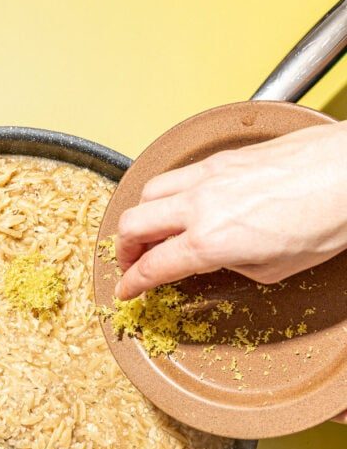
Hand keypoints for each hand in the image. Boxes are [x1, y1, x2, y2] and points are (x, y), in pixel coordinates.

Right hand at [114, 121, 346, 300]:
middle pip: (133, 224)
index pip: (152, 267)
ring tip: (151, 231)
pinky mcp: (224, 157)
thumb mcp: (274, 269)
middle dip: (124, 249)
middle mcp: (200, 205)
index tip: (126, 291)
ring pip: (149, 192)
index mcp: (209, 242)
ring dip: (141, 216)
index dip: (132, 284)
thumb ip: (232, 267)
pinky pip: (177, 175)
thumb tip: (218, 262)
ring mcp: (209, 175)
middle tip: (132, 263)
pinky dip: (167, 193)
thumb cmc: (325, 220)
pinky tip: (182, 204)